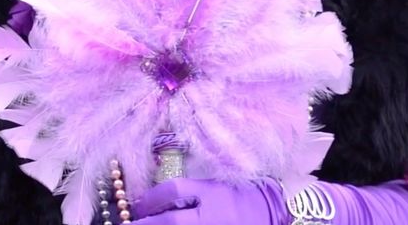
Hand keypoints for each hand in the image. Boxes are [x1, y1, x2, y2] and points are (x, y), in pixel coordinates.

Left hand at [129, 178, 286, 224]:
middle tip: (131, 224)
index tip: (136, 205)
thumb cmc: (244, 195)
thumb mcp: (218, 186)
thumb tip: (157, 201)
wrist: (276, 211)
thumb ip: (192, 191)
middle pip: (170, 222)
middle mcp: (214, 215)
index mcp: (213, 192)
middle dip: (146, 224)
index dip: (150, 199)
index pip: (173, 191)